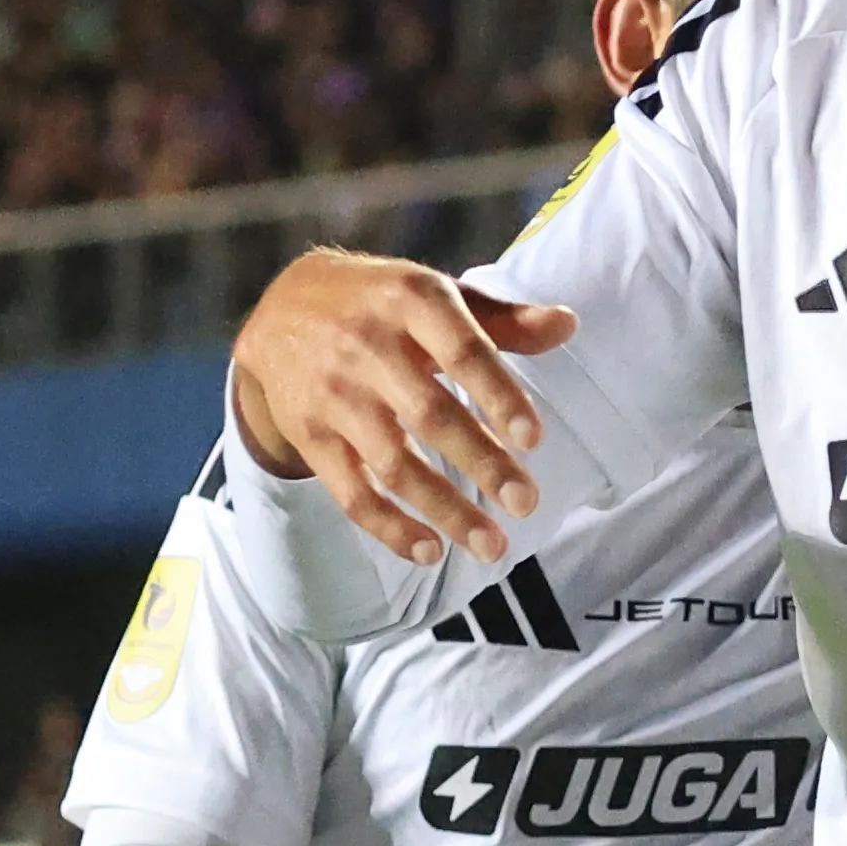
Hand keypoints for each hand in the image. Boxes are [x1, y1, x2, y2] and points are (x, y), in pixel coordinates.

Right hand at [231, 248, 580, 566]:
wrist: (279, 310)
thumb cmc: (381, 305)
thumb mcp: (435, 294)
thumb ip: (502, 318)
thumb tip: (567, 324)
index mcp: (410, 301)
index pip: (461, 351)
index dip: (499, 395)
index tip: (534, 440)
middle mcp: (367, 347)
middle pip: (430, 415)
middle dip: (482, 464)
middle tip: (526, 505)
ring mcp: (334, 395)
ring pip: (393, 463)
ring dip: (444, 509)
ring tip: (491, 546)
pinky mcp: (310, 435)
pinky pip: (350, 490)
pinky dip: (388, 526)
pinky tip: (429, 551)